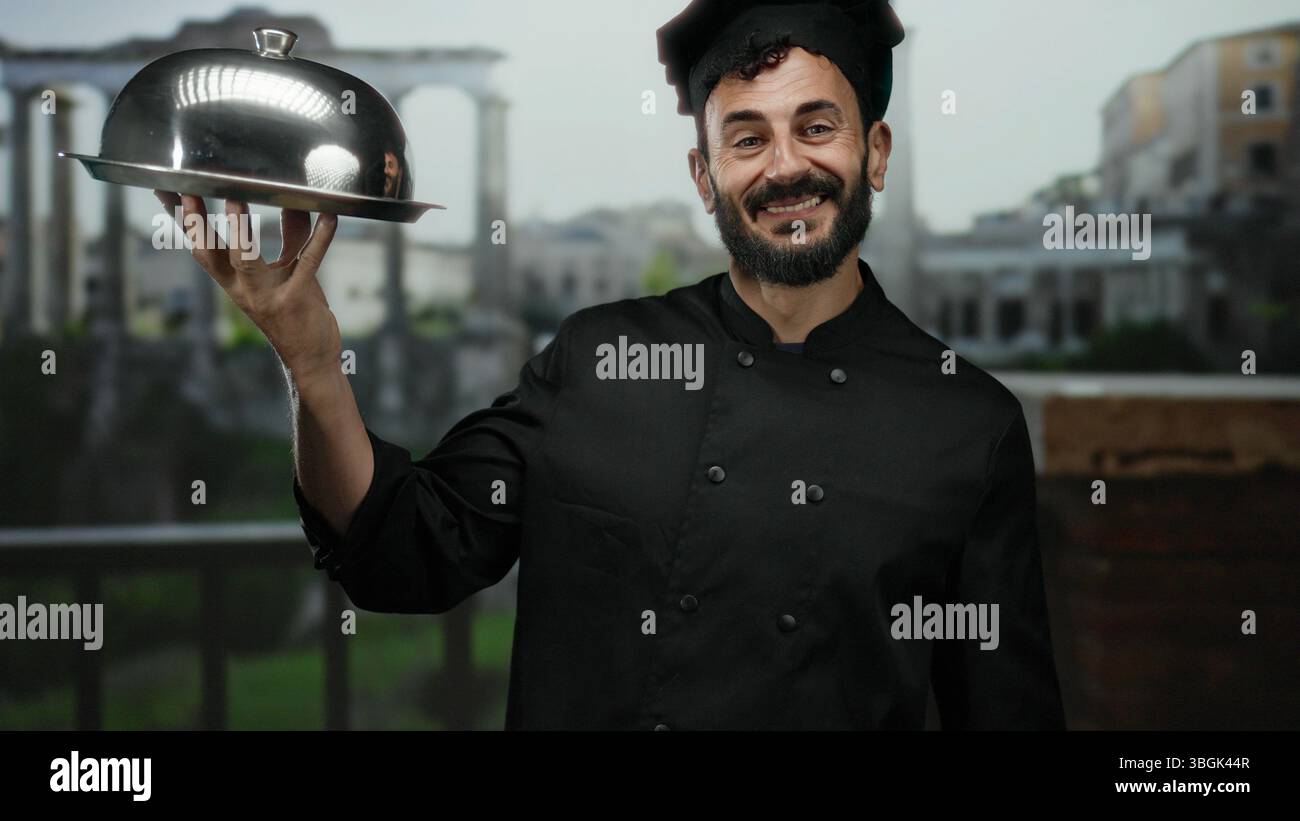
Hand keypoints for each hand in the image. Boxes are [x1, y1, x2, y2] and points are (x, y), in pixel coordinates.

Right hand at [154, 191, 340, 378]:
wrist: (311, 361)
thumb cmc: (296, 312)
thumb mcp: (288, 271)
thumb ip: (290, 236)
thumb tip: (293, 201)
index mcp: (234, 282)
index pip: (201, 247)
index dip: (183, 221)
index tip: (165, 189)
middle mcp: (244, 289)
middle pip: (210, 254)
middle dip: (197, 224)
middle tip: (190, 192)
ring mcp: (268, 294)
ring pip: (245, 260)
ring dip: (240, 230)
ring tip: (237, 198)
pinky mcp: (298, 299)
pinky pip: (307, 262)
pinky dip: (320, 238)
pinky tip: (329, 218)